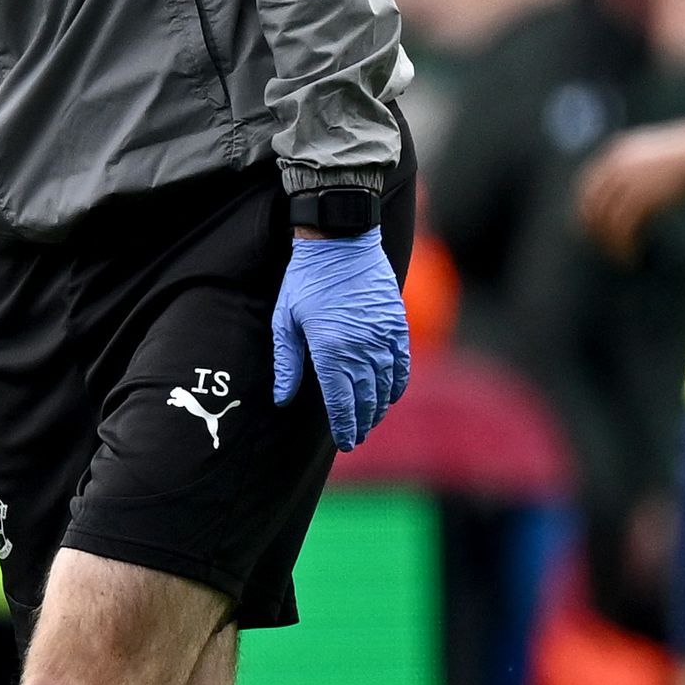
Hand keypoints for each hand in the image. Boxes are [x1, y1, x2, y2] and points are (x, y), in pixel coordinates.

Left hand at [268, 227, 413, 450]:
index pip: (340, 401)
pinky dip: (398, 383)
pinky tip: (391, 395)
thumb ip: (287, 364)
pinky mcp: (398, 325)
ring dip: (379, 407)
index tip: (346, 443)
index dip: (344, 425)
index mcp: (331, 350)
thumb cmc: (305, 281)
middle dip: (361, 422)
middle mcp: (362, 348)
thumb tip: (282, 399)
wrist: (340, 242)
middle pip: (365, 398)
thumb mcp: (285, 321)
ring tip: (371, 421)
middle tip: (357, 437)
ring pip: (386, 385)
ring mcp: (384, 337)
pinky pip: (402, 363)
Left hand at [573, 120, 684, 258]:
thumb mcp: (655, 154)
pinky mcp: (643, 199)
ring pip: (608, 221)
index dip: (587, 209)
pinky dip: (624, 246)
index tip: (592, 225)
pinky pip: (624, 228)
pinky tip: (631, 256)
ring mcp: (628, 182)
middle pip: (594, 205)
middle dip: (595, 229)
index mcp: (616, 154)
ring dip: (611, 243)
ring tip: (619, 257)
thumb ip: (637, 167)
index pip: (588, 186)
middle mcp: (617, 167)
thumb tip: (630, 189)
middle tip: (603, 246)